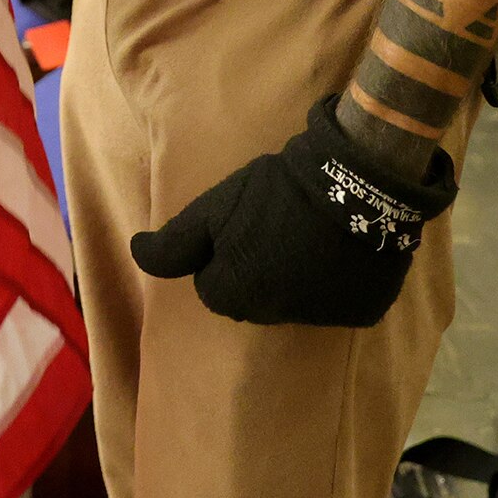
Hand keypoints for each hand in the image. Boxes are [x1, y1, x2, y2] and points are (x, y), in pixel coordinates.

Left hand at [129, 98, 455, 328]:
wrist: (353, 180)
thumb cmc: (272, 191)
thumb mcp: (212, 208)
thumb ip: (172, 241)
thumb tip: (136, 252)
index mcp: (236, 293)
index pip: (211, 289)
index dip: (218, 257)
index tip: (236, 229)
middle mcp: (275, 315)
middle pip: (250, 302)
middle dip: (251, 274)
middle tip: (269, 232)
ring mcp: (322, 316)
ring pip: (291, 305)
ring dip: (291, 281)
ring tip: (304, 240)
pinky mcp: (361, 311)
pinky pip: (336, 304)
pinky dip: (332, 286)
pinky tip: (337, 254)